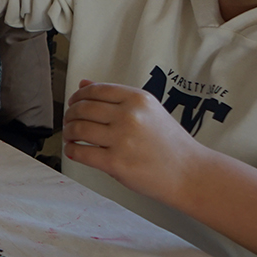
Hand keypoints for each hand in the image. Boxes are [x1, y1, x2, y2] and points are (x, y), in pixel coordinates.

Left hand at [60, 80, 213, 204]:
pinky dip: (72, 151)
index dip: (78, 97)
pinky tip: (73, 150)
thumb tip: (84, 84)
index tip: (74, 103)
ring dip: (68, 132)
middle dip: (70, 115)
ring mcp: (121, 139)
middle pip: (83, 109)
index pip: (96, 90)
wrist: (189, 172)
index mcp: (137, 99)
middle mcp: (128, 116)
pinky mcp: (116, 163)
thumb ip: (116, 98)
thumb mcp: (149, 110)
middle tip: (69, 121)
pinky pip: (82, 153)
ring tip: (70, 136)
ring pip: (78, 129)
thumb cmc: (170, 143)